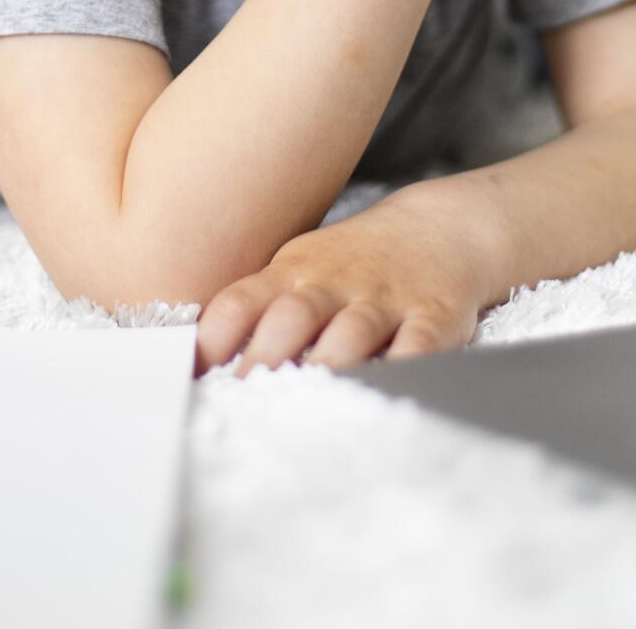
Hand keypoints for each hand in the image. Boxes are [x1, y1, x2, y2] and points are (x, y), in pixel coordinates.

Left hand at [193, 188, 496, 376]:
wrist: (441, 227)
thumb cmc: (353, 263)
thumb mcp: (299, 269)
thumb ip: (259, 309)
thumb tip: (204, 367)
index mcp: (293, 272)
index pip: (240, 301)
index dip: (212, 339)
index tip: (194, 378)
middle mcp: (334, 284)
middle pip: (292, 317)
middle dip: (265, 360)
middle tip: (244, 404)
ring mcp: (384, 299)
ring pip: (351, 334)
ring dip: (327, 368)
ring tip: (307, 407)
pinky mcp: (433, 318)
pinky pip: (417, 347)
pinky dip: (402, 373)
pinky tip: (385, 397)